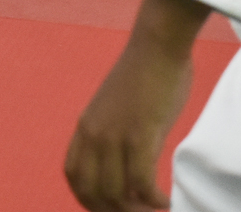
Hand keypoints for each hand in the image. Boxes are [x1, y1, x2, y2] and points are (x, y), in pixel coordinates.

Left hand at [65, 0, 208, 211]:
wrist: (157, 45)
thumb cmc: (145, 73)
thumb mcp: (115, 106)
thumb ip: (112, 130)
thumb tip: (122, 156)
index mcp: (85, 126)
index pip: (74, 176)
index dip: (88, 200)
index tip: (111, 208)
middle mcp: (94, 133)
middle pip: (92, 192)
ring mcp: (115, 135)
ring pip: (116, 194)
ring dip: (135, 211)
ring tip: (153, 209)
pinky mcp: (140, 134)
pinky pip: (142, 183)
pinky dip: (153, 200)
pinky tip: (166, 202)